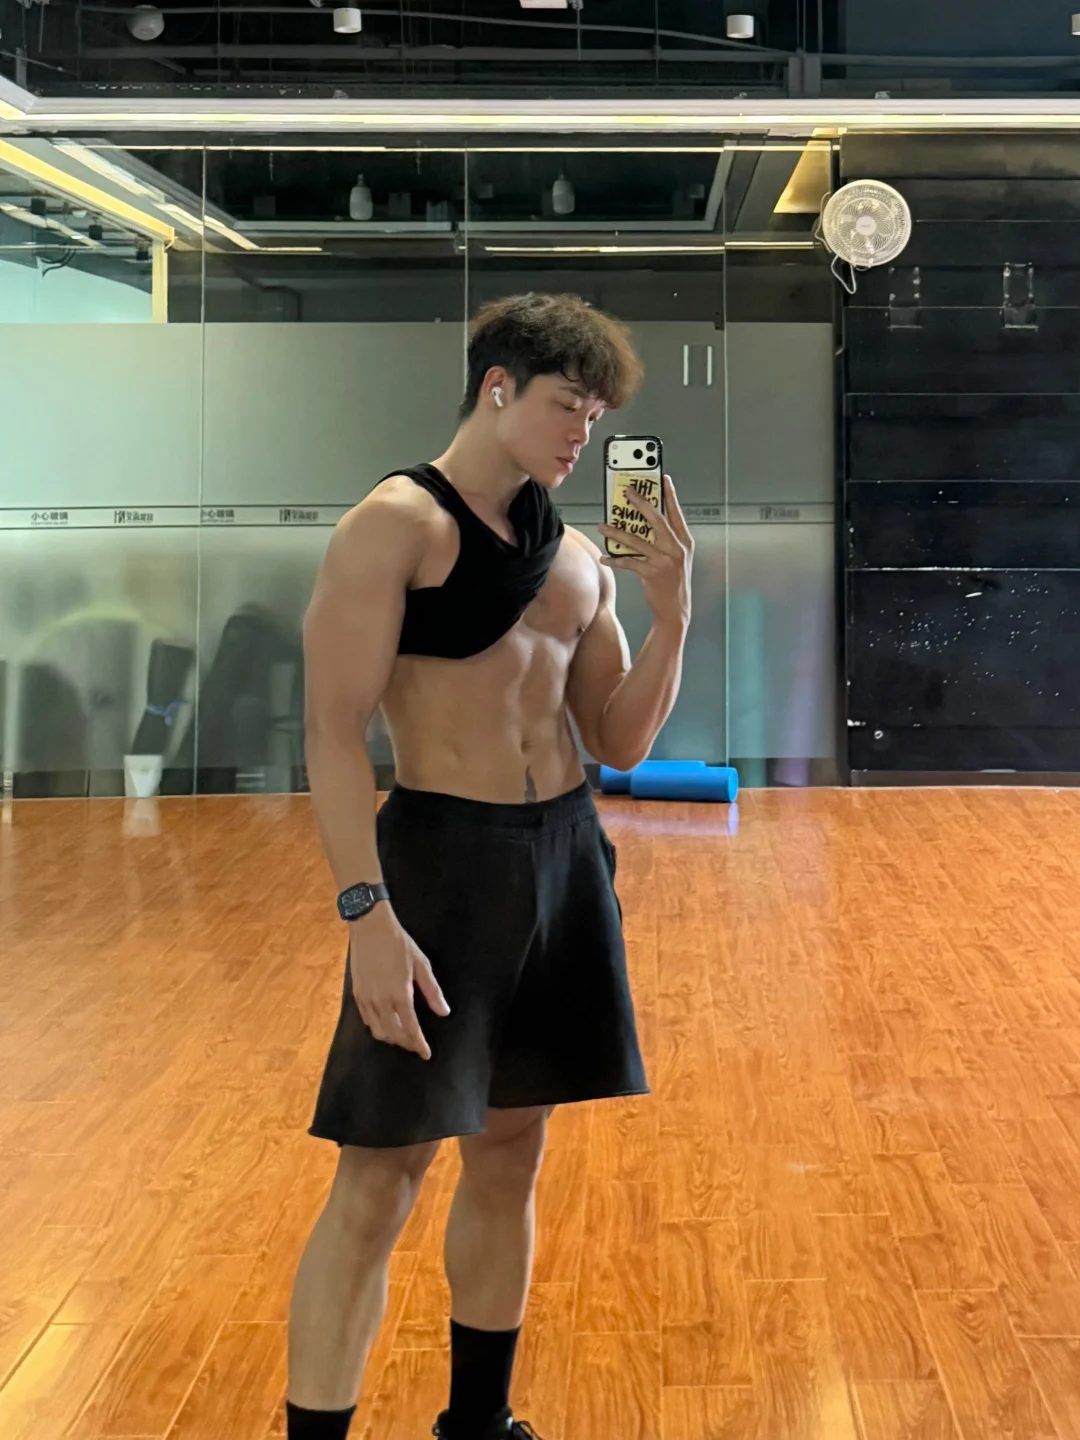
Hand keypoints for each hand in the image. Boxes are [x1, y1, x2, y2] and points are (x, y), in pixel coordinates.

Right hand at [348, 907, 449, 1060]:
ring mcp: (366, 999)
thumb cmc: (399, 943)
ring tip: (403, 1037)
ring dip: (392, 1038)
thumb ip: (432, 991)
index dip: (419, 1044)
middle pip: (394, 1034)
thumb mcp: (421, 964)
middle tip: (416, 1046)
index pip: (411, 1029)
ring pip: (378, 1031)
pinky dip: (378, 1028)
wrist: (369, 927)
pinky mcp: (356, 995)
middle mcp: (381, 1002)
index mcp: (400, 995)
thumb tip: (444, 1012)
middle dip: (406, 1044)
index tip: (426, 1054)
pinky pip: (367, 1020)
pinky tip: (386, 1024)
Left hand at [598, 475, 693, 627]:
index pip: (676, 513)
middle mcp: (676, 549)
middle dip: (641, 503)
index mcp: (684, 542)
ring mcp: (665, 561)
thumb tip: (643, 524)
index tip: (662, 478)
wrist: (676, 610)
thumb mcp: (677, 558)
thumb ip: (666, 541)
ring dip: (617, 532)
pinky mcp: (652, 573)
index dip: (669, 495)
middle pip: (656, 520)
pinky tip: (604, 557)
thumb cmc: (674, 582)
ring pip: (637, 541)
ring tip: (602, 525)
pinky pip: (629, 562)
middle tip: (627, 491)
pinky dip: (615, 560)